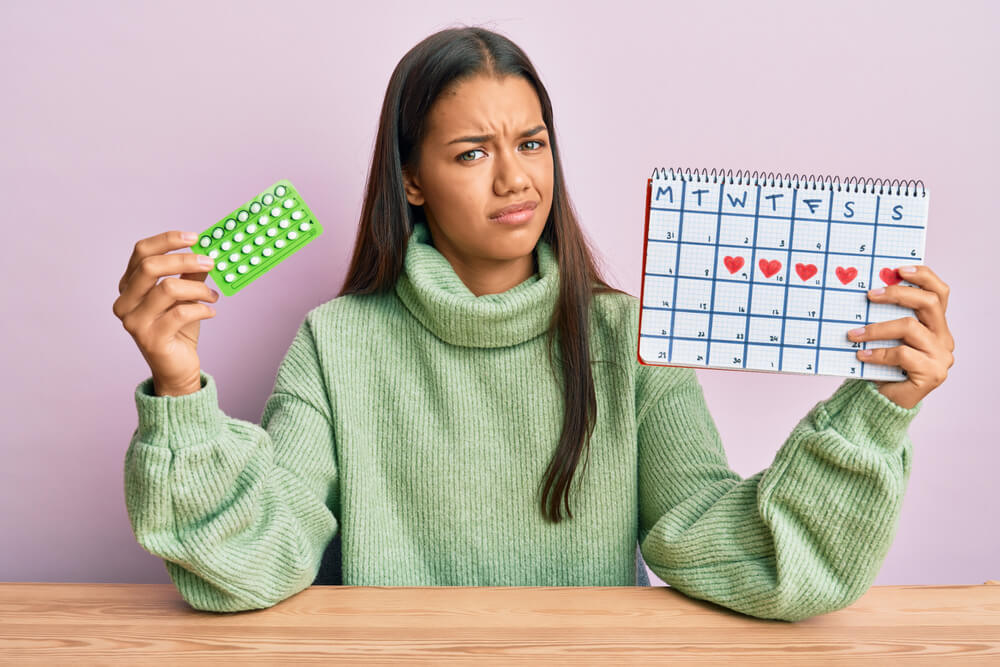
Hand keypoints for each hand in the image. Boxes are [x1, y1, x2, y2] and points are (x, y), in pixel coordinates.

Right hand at [112, 230, 219, 395]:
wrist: (176, 368)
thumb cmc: (178, 329)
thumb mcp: (185, 296)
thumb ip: (190, 274)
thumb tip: (206, 251)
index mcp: (129, 286)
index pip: (141, 252)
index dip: (168, 240)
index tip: (195, 238)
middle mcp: (125, 302)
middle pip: (150, 267)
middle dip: (185, 260)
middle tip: (210, 262)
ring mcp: (134, 322)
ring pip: (167, 289)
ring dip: (198, 288)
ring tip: (213, 295)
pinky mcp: (151, 339)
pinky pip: (180, 313)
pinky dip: (201, 308)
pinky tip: (211, 311)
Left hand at [846, 265, 953, 408]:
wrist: (885, 400)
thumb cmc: (883, 364)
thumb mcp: (886, 336)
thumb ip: (886, 317)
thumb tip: (866, 291)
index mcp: (936, 324)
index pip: (939, 293)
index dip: (923, 277)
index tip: (898, 269)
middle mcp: (943, 338)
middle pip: (928, 303)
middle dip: (897, 294)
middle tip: (869, 295)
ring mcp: (941, 356)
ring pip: (910, 328)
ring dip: (877, 329)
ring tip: (853, 334)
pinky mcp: (932, 373)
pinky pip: (902, 354)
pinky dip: (877, 353)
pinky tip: (860, 355)